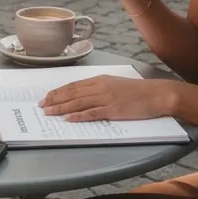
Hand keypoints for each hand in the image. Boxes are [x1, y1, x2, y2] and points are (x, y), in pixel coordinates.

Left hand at [40, 75, 174, 121]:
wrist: (156, 94)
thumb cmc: (138, 91)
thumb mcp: (116, 84)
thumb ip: (100, 87)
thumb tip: (84, 94)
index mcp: (100, 80)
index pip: (74, 85)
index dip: (59, 91)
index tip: (47, 95)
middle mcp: (100, 87)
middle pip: (72, 93)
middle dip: (55, 99)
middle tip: (41, 105)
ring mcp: (106, 99)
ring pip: (78, 103)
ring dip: (61, 108)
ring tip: (48, 112)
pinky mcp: (113, 110)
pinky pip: (92, 113)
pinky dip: (78, 116)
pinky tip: (68, 118)